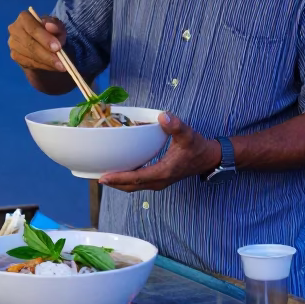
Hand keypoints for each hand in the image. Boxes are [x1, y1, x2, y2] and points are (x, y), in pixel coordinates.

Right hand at [8, 11, 67, 72]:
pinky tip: (52, 67)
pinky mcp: (15, 55)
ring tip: (61, 66)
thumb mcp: (58, 28)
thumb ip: (56, 26)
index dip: (45, 38)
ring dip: (47, 62)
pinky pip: (29, 63)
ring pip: (30, 55)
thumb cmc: (51, 33)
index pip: (33, 28)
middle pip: (30, 44)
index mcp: (24, 18)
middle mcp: (14, 29)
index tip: (58, 47)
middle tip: (62, 62)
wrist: (44, 45)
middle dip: (47, 54)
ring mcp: (13, 43)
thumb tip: (50, 26)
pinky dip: (43, 66)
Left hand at [100, 113, 221, 191]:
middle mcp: (159, 181)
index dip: (119, 178)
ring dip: (119, 183)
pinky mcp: (158, 180)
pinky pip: (138, 183)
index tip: (104, 177)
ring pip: (134, 187)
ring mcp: (158, 182)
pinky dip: (127, 179)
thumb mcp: (187, 134)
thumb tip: (163, 116)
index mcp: (163, 172)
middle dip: (113, 183)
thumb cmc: (197, 147)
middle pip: (131, 186)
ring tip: (104, 175)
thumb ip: (176, 126)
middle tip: (96, 176)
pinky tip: (119, 170)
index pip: (136, 178)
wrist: (208, 159)